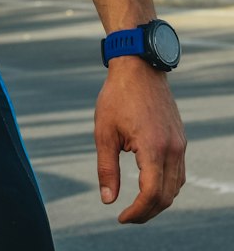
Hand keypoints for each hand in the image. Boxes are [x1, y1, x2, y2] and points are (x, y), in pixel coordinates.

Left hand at [94, 58, 185, 222]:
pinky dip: (166, 185)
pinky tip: (148, 184)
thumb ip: (107, 168)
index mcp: (153, 147)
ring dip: (158, 201)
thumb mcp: (104, 132)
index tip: (121, 217)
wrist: (138, 66)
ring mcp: (179, 144)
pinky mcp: (180, 139)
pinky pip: (178, 172)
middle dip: (147, 212)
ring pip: (175, 187)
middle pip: (166, 196)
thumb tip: (108, 200)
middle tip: (127, 216)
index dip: (137, 212)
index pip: (151, 194)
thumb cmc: (117, 96)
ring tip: (136, 204)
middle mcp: (172, 149)